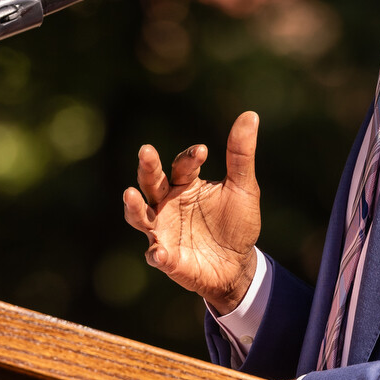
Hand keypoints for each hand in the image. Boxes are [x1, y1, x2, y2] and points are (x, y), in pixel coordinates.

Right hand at [121, 110, 261, 314]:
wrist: (239, 265)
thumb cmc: (237, 223)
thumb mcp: (243, 187)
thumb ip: (240, 155)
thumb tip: (250, 114)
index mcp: (185, 184)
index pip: (182, 165)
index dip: (189, 158)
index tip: (202, 151)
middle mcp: (167, 204)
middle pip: (150, 182)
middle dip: (147, 168)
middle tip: (146, 151)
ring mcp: (163, 231)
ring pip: (139, 216)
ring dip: (133, 207)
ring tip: (129, 195)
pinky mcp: (167, 258)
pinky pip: (156, 255)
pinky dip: (156, 253)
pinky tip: (159, 252)